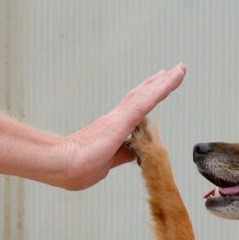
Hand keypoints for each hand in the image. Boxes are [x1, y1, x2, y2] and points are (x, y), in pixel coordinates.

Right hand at [51, 64, 184, 190]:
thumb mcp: (107, 164)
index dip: (146, 96)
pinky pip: (146, 101)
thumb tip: (133, 152)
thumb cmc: (75, 170)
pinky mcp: (120, 121)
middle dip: (158, 83)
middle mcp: (114, 119)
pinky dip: (161, 89)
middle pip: (141, 96)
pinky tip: (173, 78)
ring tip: (179, 69)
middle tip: (172, 71)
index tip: (157, 86)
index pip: (133, 110)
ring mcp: (118, 119)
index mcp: (111, 130)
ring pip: (146, 95)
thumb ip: (122, 155)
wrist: (59, 166)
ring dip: (165, 81)